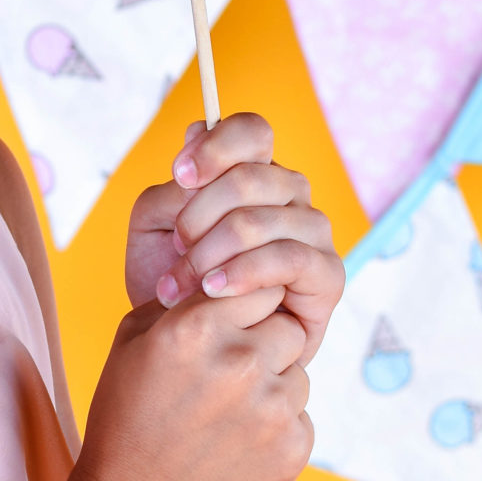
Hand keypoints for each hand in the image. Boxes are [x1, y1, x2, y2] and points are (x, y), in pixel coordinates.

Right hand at [78, 293, 312, 480]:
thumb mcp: (133, 342)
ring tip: (228, 414)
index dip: (247, 304)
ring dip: (273, 387)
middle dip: (266, 343)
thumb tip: (223, 268)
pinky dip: (276, 428)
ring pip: (298, 374)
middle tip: (231, 372)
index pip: (258, 284)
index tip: (233, 325)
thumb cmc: (128, 415)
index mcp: (196, 327)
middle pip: (288, 326)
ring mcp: (271, 409)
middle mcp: (240, 362)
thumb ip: (182, 299)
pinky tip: (237, 444)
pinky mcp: (292, 448)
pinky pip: (300, 418)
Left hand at [124, 114, 343, 364]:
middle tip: (173, 248)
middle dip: (199, 214)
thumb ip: (172, 186)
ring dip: (210, 252)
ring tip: (180, 285)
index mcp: (253, 172)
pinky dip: (244, 274)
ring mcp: (313, 232)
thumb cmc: (171, 283)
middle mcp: (290, 195)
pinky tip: (214, 291)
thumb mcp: (154, 229)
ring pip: (263, 219)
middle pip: (253, 175)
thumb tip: (198, 135)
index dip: (216, 146)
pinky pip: (289, 258)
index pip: (252, 131)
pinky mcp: (328, 275)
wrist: (184, 349)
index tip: (179, 175)